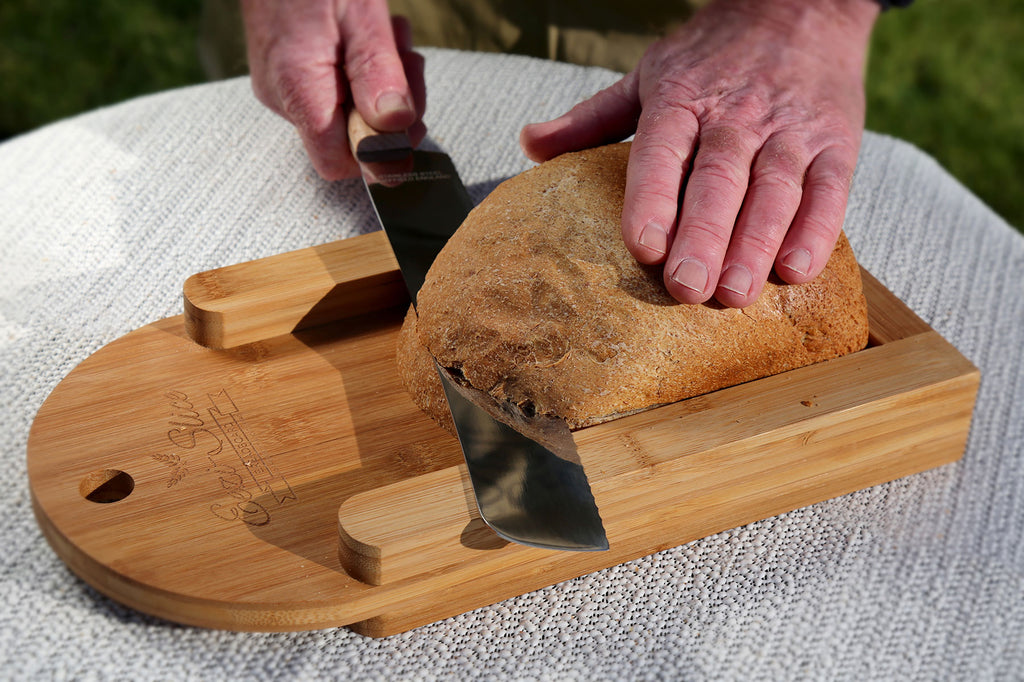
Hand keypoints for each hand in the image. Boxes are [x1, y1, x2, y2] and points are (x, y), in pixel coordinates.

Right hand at [242, 0, 425, 179]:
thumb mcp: (361, 14)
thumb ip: (378, 72)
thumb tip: (395, 128)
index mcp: (296, 85)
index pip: (337, 160)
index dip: (379, 152)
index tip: (408, 124)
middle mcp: (284, 95)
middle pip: (351, 138)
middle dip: (393, 109)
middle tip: (408, 64)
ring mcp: (285, 87)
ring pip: (351, 114)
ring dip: (387, 84)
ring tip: (392, 39)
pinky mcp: (293, 75)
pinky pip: (341, 92)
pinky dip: (368, 72)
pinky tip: (375, 38)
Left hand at [520, 0, 878, 306]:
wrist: (801, 5)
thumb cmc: (713, 55)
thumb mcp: (648, 75)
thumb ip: (592, 118)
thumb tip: (529, 144)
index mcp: (682, 99)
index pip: (663, 149)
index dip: (653, 198)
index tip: (642, 246)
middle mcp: (736, 115)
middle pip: (718, 178)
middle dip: (702, 235)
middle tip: (686, 287)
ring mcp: (789, 129)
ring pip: (773, 188)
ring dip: (756, 243)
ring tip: (735, 292)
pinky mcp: (836, 142)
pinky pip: (830, 189)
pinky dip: (818, 230)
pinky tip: (796, 271)